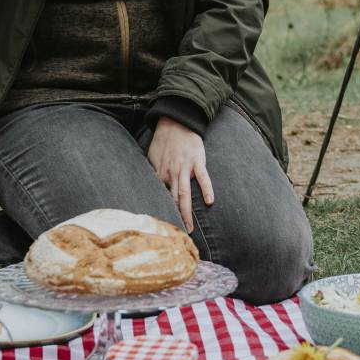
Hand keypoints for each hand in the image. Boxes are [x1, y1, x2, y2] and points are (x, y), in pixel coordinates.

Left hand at [146, 117, 213, 232]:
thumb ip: (153, 173)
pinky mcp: (198, 161)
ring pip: (185, 194)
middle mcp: (171, 174)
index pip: (160, 198)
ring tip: (190, 229)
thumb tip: (150, 188)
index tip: (162, 229)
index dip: (162, 213)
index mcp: (160, 174)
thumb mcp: (151, 157)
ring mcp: (185, 168)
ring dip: (186, 212)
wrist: (176, 122)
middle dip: (174, 219)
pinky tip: (210, 201)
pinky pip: (203, 177)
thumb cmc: (164, 140)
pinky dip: (206, 189)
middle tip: (176, 237)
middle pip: (172, 201)